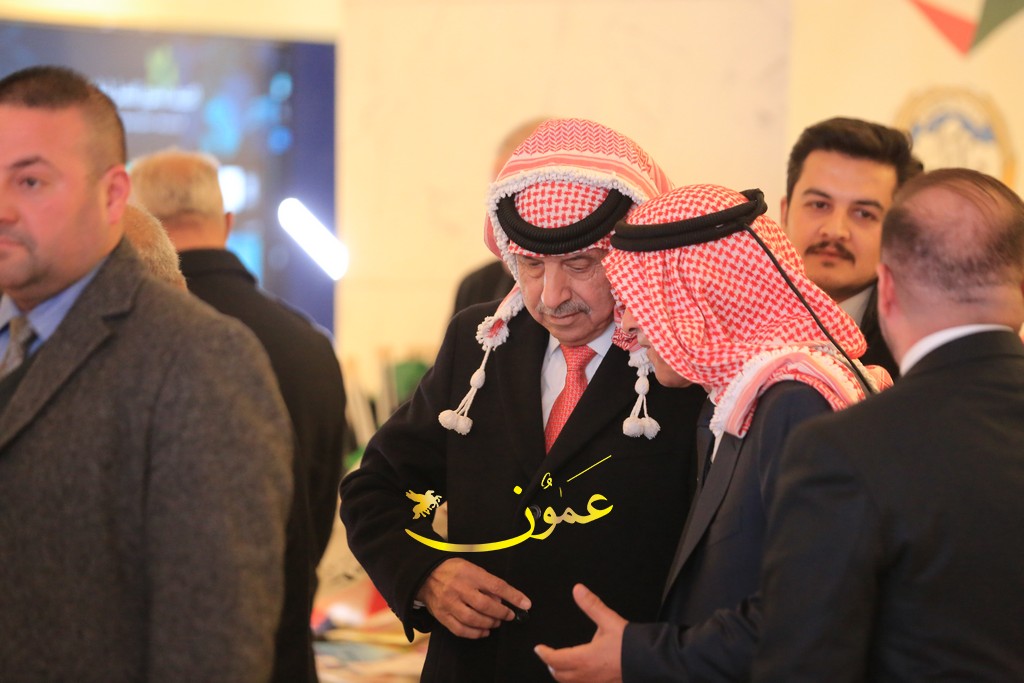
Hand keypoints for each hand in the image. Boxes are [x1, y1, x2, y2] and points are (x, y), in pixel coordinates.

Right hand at [416, 558, 530, 638]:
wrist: (425, 576)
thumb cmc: (453, 571)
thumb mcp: (471, 568)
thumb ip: (487, 582)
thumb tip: (503, 599)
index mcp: (469, 573)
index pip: (496, 585)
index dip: (513, 596)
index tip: (526, 604)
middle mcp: (459, 589)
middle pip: (485, 605)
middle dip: (501, 613)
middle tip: (508, 615)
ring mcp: (449, 603)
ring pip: (473, 619)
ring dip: (489, 624)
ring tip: (496, 623)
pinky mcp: (442, 616)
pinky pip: (461, 630)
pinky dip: (475, 634)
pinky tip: (483, 632)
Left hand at [535, 584, 625, 682]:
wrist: (649, 660)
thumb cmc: (629, 644)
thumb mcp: (608, 620)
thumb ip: (591, 605)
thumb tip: (578, 590)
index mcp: (584, 659)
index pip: (555, 659)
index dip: (544, 654)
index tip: (538, 649)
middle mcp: (587, 674)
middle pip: (560, 675)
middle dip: (551, 665)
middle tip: (547, 656)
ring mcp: (596, 682)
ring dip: (562, 674)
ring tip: (561, 665)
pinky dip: (576, 680)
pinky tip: (582, 673)